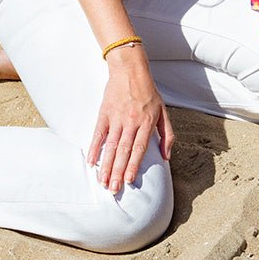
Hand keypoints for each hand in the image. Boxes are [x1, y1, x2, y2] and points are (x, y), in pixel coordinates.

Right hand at [87, 54, 173, 191]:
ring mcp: (116, 117)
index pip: (139, 148)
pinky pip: (98, 133)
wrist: (130, 69)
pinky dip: (94, 148)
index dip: (134, 165)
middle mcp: (131, 121)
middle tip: (113, 189)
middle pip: (124, 151)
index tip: (129, 180)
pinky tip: (91, 161)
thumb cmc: (148, 91)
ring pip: (111, 145)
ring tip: (103, 182)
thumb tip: (167, 156)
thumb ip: (167, 134)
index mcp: (146, 122)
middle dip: (118, 172)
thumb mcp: (163, 111)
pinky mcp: (105, 113)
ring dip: (106, 165)